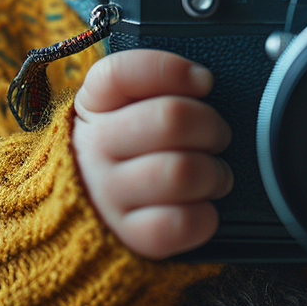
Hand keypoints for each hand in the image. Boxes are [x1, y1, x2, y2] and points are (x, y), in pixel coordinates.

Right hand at [72, 49, 233, 258]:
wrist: (88, 207)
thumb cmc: (125, 145)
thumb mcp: (125, 105)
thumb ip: (159, 86)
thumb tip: (204, 81)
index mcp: (94, 103)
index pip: (122, 72)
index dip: (172, 70)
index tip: (203, 81)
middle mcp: (95, 146)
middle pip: (170, 119)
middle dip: (211, 125)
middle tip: (217, 135)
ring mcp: (107, 193)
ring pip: (181, 172)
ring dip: (214, 173)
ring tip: (215, 174)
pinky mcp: (124, 235)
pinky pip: (177, 224)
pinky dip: (204, 216)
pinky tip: (201, 206)